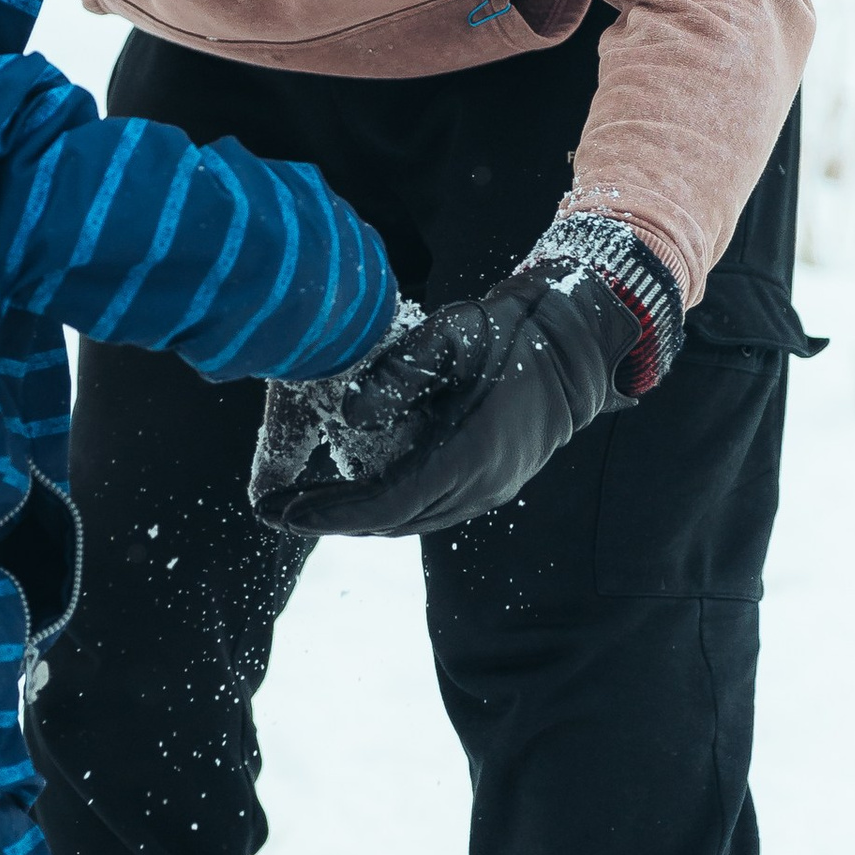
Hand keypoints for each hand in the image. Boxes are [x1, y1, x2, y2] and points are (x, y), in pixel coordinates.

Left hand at [248, 213, 678, 538]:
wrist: (574, 346)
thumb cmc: (510, 332)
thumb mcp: (450, 334)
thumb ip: (398, 372)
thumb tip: (350, 415)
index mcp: (468, 454)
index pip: (384, 505)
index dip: (329, 513)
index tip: (282, 508)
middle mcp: (481, 485)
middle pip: (392, 522)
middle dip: (333, 518)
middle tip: (280, 506)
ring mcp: (492, 490)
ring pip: (412, 521)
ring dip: (359, 517)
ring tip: (309, 503)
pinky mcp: (496, 485)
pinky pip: (432, 510)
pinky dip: (391, 507)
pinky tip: (360, 490)